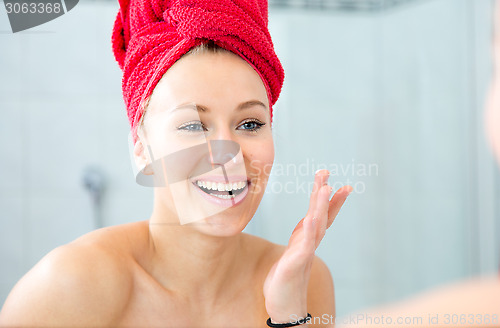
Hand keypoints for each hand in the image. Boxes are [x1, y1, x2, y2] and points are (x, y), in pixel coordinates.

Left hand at [263, 170, 351, 323]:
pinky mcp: (296, 263)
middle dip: (324, 193)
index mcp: (307, 237)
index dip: (329, 197)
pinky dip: (310, 231)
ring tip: (325, 188)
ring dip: (321, 206)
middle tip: (326, 173)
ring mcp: (304, 252)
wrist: (285, 305)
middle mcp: (309, 242)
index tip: (334, 180)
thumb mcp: (295, 249)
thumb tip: (311, 219)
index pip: (321, 213)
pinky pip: (304, 245)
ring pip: (315, 225)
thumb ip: (304, 234)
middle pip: (320, 214)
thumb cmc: (287, 277)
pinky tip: (312, 219)